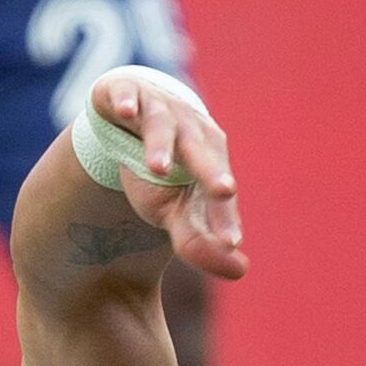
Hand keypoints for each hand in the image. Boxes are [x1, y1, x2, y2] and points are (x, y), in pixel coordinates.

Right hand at [90, 70, 247, 280]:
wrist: (132, 117)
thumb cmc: (161, 172)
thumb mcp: (174, 210)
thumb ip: (199, 240)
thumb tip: (240, 271)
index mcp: (209, 158)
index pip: (217, 190)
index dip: (223, 216)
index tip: (230, 243)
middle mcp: (188, 130)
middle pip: (200, 151)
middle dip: (210, 169)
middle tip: (225, 191)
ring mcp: (156, 110)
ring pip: (161, 125)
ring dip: (160, 145)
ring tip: (157, 168)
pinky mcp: (124, 94)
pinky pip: (125, 94)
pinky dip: (125, 101)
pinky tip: (125, 111)